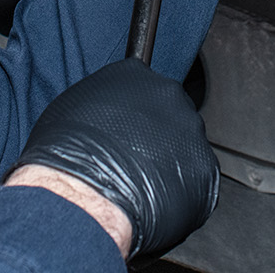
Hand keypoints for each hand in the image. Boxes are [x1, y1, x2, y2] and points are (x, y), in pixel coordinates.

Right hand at [9, 59, 218, 261]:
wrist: (83, 194)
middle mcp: (168, 95)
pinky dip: (182, 191)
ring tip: (143, 183)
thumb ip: (102, 102)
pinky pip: (199, 179)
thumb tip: (108, 113)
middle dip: (159, 137)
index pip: (145, 89)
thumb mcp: (72, 108)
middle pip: (171, 114)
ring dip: (171, 164)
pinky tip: (157, 199)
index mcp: (135, 75)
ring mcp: (190, 130)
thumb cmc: (69, 155)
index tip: (132, 130)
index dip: (138, 113)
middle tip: (137, 159)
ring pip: (185, 148)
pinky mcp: (205, 167)